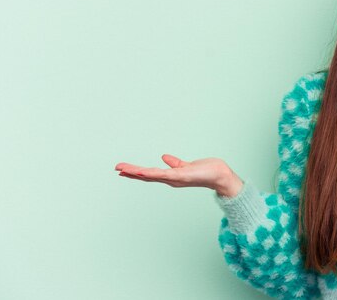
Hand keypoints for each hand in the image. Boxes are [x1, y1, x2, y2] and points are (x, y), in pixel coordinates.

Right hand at [115, 154, 243, 196]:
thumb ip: (175, 163)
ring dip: (137, 172)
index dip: (136, 172)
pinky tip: (142, 171)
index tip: (123, 169)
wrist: (220, 175)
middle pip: (147, 176)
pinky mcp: (181, 175)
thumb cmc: (206, 171)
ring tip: (123, 169)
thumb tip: (164, 157)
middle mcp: (171, 179)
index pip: (150, 174)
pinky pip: (164, 174)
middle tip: (116, 168)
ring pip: (152, 175)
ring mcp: (175, 178)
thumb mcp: (187, 166)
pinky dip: (152, 173)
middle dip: (131, 172)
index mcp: (171, 176)